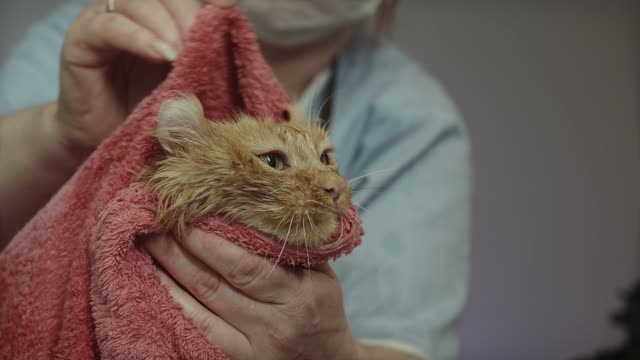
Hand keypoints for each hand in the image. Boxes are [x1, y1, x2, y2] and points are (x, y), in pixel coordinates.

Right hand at [55, 0, 234, 158]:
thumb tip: (236, 45)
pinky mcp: (82, 40)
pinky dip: (139, 37)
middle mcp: (132, 13)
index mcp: (160, 20)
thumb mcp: (187, 85)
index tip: (226, 6)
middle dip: (188, 15)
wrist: (107, 145)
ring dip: (166, 24)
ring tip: (181, 53)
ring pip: (136, 2)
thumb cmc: (151, 115)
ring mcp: (105, 22)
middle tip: (203, 41)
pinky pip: (110, 26)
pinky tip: (162, 54)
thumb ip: (204, 62)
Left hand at [143, 229, 362, 359]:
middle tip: (153, 221)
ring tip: (147, 244)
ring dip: (168, 272)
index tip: (184, 213)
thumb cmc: (322, 306)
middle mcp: (275, 323)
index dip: (207, 240)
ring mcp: (254, 346)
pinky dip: (173, 303)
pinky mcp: (237, 359)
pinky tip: (156, 281)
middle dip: (179, 249)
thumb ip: (290, 246)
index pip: (244, 264)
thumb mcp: (321, 274)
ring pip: (201, 304)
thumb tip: (250, 206)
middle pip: (215, 282)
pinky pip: (198, 329)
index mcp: (300, 294)